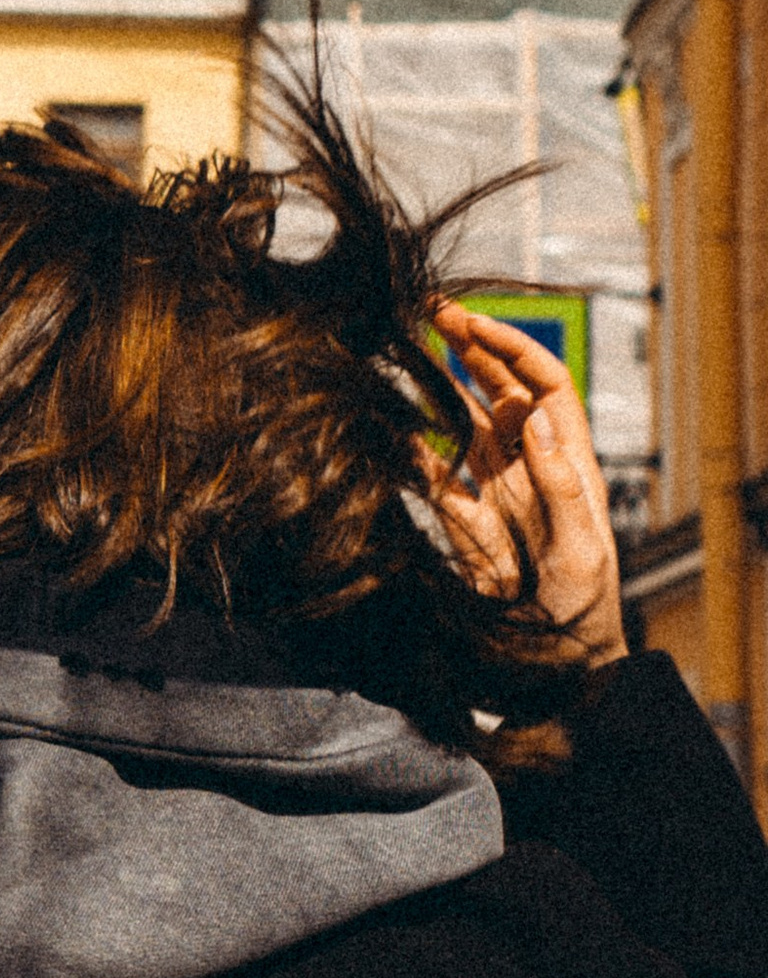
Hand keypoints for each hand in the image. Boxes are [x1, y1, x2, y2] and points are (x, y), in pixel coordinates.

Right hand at [425, 302, 626, 670]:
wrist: (554, 666)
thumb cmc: (582, 611)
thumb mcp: (581, 549)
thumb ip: (559, 484)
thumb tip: (537, 417)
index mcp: (567, 461)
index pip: (543, 384)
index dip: (510, 347)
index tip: (470, 324)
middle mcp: (530, 465)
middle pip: (503, 388)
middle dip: (471, 345)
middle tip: (431, 312)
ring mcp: (495, 488)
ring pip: (466, 419)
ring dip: (441, 382)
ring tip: (409, 346)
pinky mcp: (462, 517)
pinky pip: (435, 471)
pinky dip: (414, 445)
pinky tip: (395, 422)